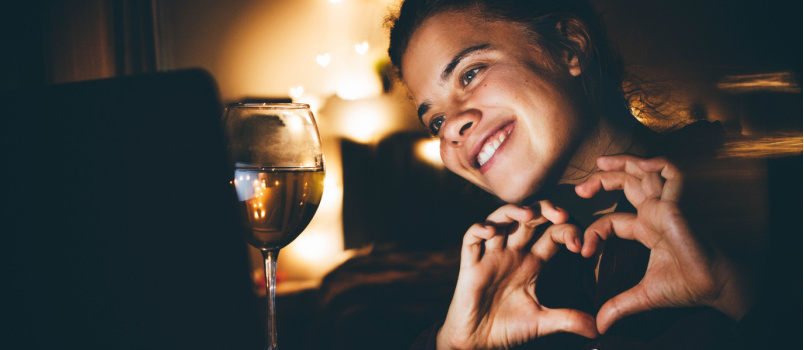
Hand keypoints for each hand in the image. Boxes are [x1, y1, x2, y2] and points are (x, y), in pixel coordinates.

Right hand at [437, 202, 597, 349]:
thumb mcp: (542, 322)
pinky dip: (479, 230)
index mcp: (532, 263)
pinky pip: (471, 239)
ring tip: (528, 214)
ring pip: (499, 220)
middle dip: (544, 210)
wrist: (478, 342)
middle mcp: (512, 253)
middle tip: (559, 214)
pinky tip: (490, 232)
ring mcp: (490, 256)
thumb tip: (598, 328)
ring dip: (512, 212)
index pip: (552, 235)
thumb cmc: (508, 328)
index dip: (566, 232)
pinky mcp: (470, 265)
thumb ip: (568, 319)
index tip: (579, 244)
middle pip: (528, 219)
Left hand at [575, 155, 751, 333]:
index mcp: (647, 229)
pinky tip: (639, 165)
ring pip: (645, 171)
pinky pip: (673, 173)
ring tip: (599, 164)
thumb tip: (598, 326)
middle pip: (627, 184)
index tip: (582, 251)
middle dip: (602, 180)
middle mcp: (656, 212)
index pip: (612, 220)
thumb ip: (619, 306)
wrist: (714, 288)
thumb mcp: (643, 296)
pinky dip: (657, 163)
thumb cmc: (687, 287)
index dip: (594, 230)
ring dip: (623, 163)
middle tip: (580, 189)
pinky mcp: (678, 205)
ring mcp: (667, 206)